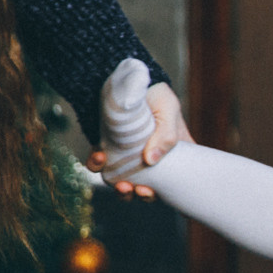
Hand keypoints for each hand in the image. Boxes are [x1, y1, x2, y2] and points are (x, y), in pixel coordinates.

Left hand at [87, 83, 187, 199]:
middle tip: (140, 190)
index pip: (175, 179)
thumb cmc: (155, 93)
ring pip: (125, 182)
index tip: (155, 191)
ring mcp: (128, 156)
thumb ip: (166, 134)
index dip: (167, 192)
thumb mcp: (168, 109)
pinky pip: (101, 164)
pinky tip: (99, 156)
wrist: (127, 77)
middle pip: (149, 187)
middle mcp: (150, 158)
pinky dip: (98, 164)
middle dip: (143, 195)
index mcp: (173, 153)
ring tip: (120, 185)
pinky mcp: (109, 148)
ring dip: (121, 190)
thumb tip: (151, 160)